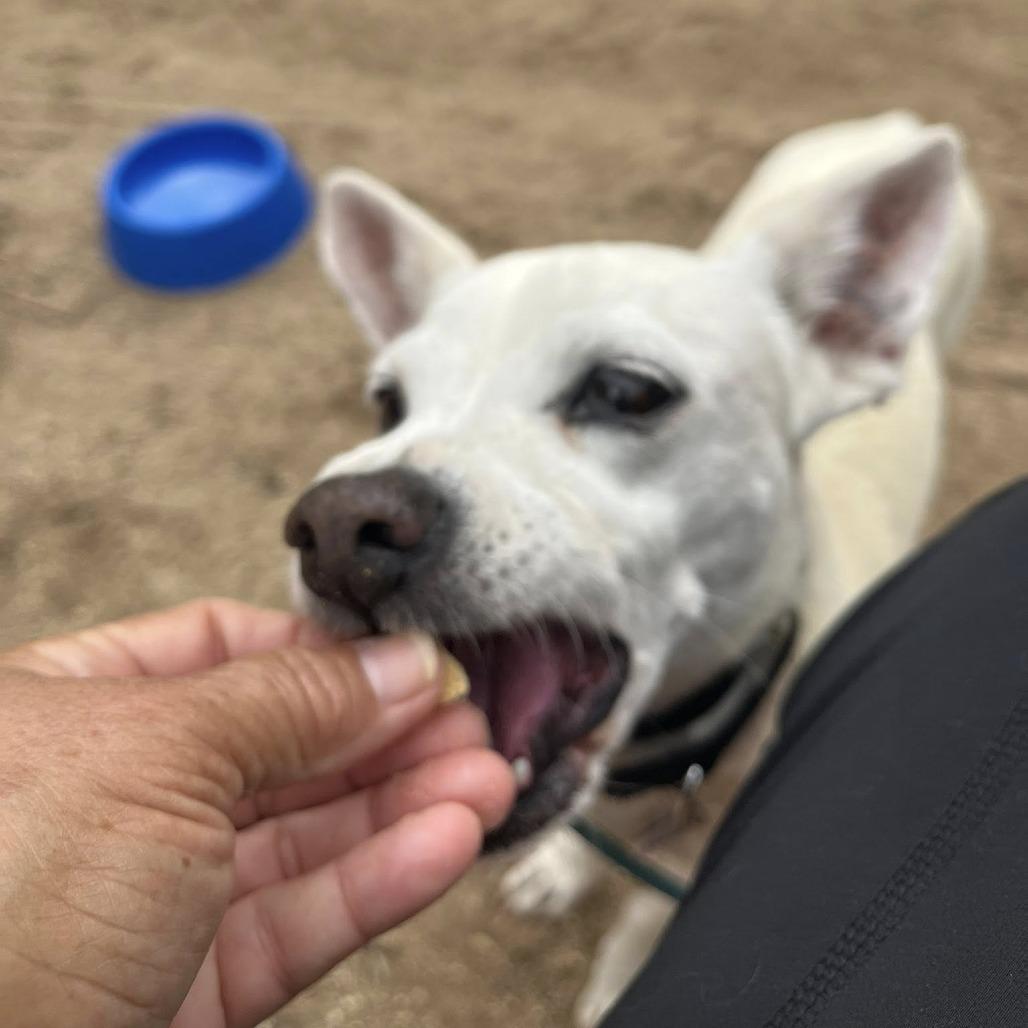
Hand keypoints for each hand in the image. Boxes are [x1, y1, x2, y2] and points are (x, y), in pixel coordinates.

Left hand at [0, 599, 513, 1027]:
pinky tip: (445, 840)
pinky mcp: (193, 987)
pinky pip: (303, 919)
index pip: (224, 652)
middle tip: (468, 719)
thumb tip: (396, 661)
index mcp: (73, 707)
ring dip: (405, 804)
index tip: (408, 656)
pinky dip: (381, 880)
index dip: (323, 652)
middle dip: (385, 731)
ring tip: (486, 778)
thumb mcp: (155, 748)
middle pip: (281, 745)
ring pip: (305, 836)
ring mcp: (156, 896)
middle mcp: (116, 798)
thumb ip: (289, 700)